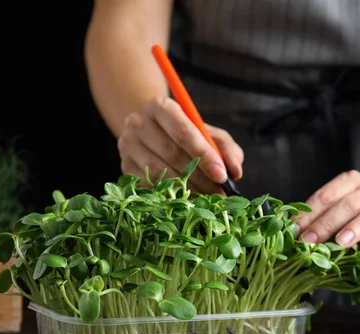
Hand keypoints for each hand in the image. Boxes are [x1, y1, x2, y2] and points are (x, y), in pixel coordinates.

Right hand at [118, 96, 243, 192]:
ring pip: (160, 173)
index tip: (222, 176)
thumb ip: (226, 148)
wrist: (151, 130)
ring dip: (187, 189)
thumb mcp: (209, 133)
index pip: (184, 133)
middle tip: (219, 192)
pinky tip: (188, 199)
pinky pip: (150, 185)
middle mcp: (139, 122)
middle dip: (200, 177)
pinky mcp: (124, 166)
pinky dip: (171, 195)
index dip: (204, 156)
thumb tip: (235, 171)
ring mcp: (127, 145)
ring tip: (207, 198)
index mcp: (161, 106)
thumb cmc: (185, 131)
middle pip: (172, 154)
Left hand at [296, 170, 359, 264]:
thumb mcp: (338, 211)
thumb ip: (319, 218)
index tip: (294, 231)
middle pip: (346, 204)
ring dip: (353, 228)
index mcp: (350, 182)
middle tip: (310, 241)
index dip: (309, 213)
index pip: (326, 195)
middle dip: (325, 223)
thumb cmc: (356, 217)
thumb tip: (291, 233)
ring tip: (340, 243)